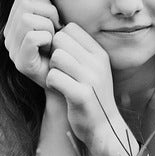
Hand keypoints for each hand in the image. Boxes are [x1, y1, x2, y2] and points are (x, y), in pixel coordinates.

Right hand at [3, 0, 61, 87]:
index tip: (54, 19)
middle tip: (57, 28)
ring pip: (27, 19)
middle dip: (48, 11)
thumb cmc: (63, 47)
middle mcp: (8, 35)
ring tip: (53, 39)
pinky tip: (51, 48)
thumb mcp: (55, 21)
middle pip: (24, 3)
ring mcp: (12, 50)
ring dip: (48, 26)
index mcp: (13, 23)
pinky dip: (47, 38)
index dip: (43, 2)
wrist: (68, 79)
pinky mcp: (21, 63)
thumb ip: (44, 4)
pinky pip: (32, 36)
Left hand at [45, 23, 124, 152]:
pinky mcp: (82, 95)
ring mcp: (92, 79)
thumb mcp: (92, 68)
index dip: (60, 40)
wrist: (103, 127)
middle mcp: (98, 63)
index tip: (62, 55)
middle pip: (61, 39)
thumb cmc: (91, 94)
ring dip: (52, 68)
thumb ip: (78, 50)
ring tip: (60, 79)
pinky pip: (54, 77)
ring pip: (56, 57)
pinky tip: (59, 90)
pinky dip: (51, 83)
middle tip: (58, 69)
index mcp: (100, 53)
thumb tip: (57, 31)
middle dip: (53, 52)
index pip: (71, 28)